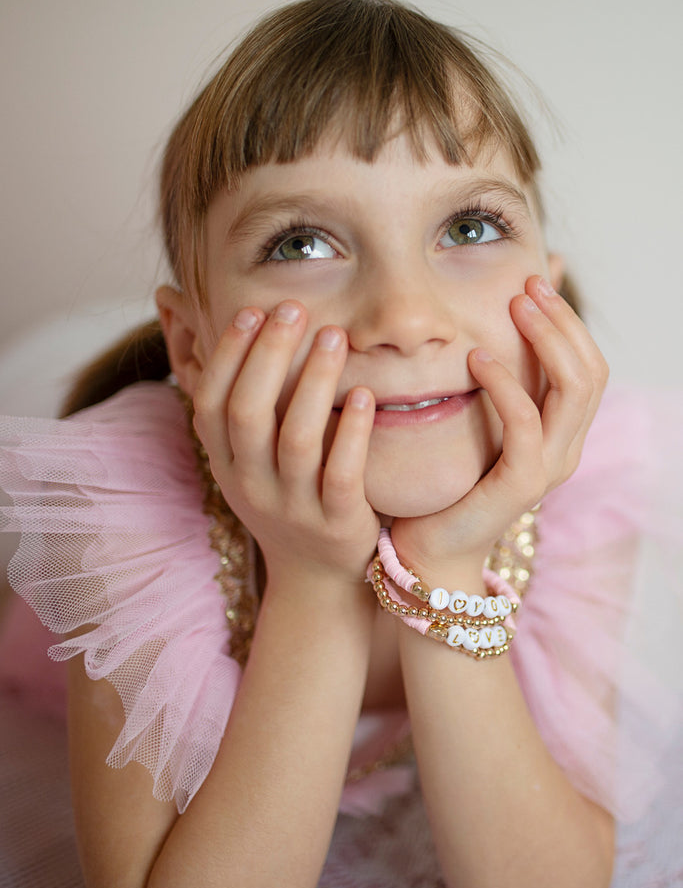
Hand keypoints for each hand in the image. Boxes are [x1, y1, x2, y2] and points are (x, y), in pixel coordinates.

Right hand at [192, 300, 379, 586]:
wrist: (318, 580)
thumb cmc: (289, 500)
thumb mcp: (252, 464)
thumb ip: (246, 411)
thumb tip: (240, 334)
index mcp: (227, 465)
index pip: (211, 402)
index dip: (227, 355)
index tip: (251, 310)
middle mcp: (251, 486)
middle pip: (248, 413)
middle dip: (268, 355)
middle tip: (294, 308)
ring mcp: (292, 507)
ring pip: (295, 439)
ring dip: (313, 382)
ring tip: (334, 336)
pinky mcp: (336, 524)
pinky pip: (340, 474)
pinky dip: (351, 432)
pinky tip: (364, 394)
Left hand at [391, 275, 608, 578]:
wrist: (429, 548)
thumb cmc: (449, 481)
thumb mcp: (477, 419)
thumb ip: (495, 376)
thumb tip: (499, 320)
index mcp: (561, 433)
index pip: (589, 366)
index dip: (567, 321)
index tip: (533, 282)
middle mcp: (565, 449)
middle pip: (591, 372)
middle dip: (562, 321)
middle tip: (526, 286)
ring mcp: (549, 468)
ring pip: (574, 390)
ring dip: (545, 341)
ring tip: (512, 308)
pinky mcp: (521, 484)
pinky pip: (525, 423)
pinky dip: (505, 383)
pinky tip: (476, 358)